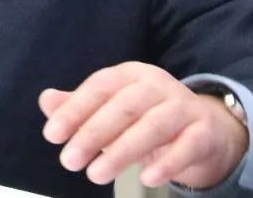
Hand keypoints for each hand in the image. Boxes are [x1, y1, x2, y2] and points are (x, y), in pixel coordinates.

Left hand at [39, 62, 248, 188]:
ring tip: (95, 175)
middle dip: (93, 134)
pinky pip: (187, 146)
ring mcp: (184, 106)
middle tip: (69, 161)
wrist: (205, 128)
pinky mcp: (205, 132)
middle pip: (124, 106)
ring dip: (122, 152)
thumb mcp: (111, 109)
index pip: (99, 86)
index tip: (52, 135)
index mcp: (131, 73)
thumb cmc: (146, 118)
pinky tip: (145, 179)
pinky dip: (167, 162)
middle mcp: (158, 84)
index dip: (74, 110)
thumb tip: (46, 101)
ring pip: (154, 126)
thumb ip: (78, 106)